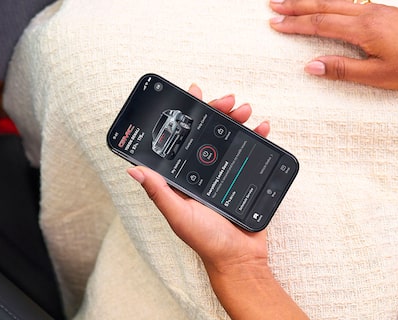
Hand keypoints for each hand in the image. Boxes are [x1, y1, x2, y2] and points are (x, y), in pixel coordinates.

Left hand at [127, 84, 271, 273]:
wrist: (242, 258)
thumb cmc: (207, 241)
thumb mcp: (179, 215)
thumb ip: (160, 193)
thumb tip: (134, 170)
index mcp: (184, 177)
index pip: (183, 139)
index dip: (187, 116)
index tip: (192, 96)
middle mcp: (203, 171)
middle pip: (209, 132)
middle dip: (217, 111)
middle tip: (227, 101)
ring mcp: (225, 172)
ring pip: (230, 136)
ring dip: (237, 118)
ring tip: (245, 109)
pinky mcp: (245, 176)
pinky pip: (253, 150)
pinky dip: (259, 136)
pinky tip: (263, 127)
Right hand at [269, 0, 397, 88]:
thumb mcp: (377, 76)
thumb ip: (342, 69)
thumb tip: (313, 65)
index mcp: (365, 28)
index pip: (320, 24)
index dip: (295, 24)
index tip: (276, 24)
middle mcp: (370, 13)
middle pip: (325, 6)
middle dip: (297, 6)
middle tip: (274, 6)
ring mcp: (378, 9)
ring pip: (337, 0)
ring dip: (312, 1)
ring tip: (293, 2)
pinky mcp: (386, 12)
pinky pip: (350, 1)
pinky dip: (331, 2)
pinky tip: (326, 4)